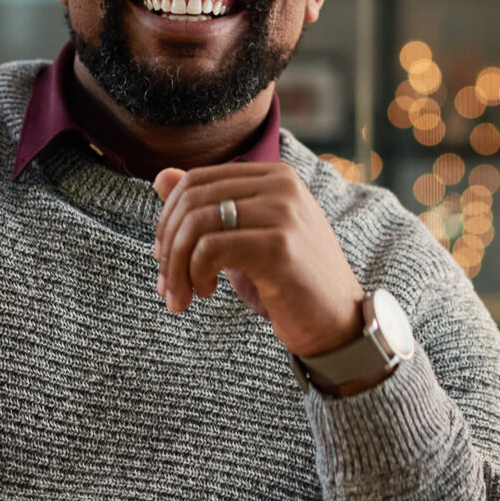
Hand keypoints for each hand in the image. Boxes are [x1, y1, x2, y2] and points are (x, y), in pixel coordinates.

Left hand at [153, 164, 364, 356]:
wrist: (338, 323)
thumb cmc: (289, 283)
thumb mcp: (243, 239)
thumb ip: (208, 207)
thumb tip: (161, 176)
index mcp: (275, 176)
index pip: (196, 180)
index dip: (168, 220)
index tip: (163, 257)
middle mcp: (282, 185)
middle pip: (192, 200)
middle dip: (167, 246)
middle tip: (167, 285)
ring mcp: (283, 213)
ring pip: (196, 224)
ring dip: (176, 266)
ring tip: (182, 295)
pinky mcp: (279, 247)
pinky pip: (210, 248)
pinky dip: (195, 273)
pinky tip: (205, 292)